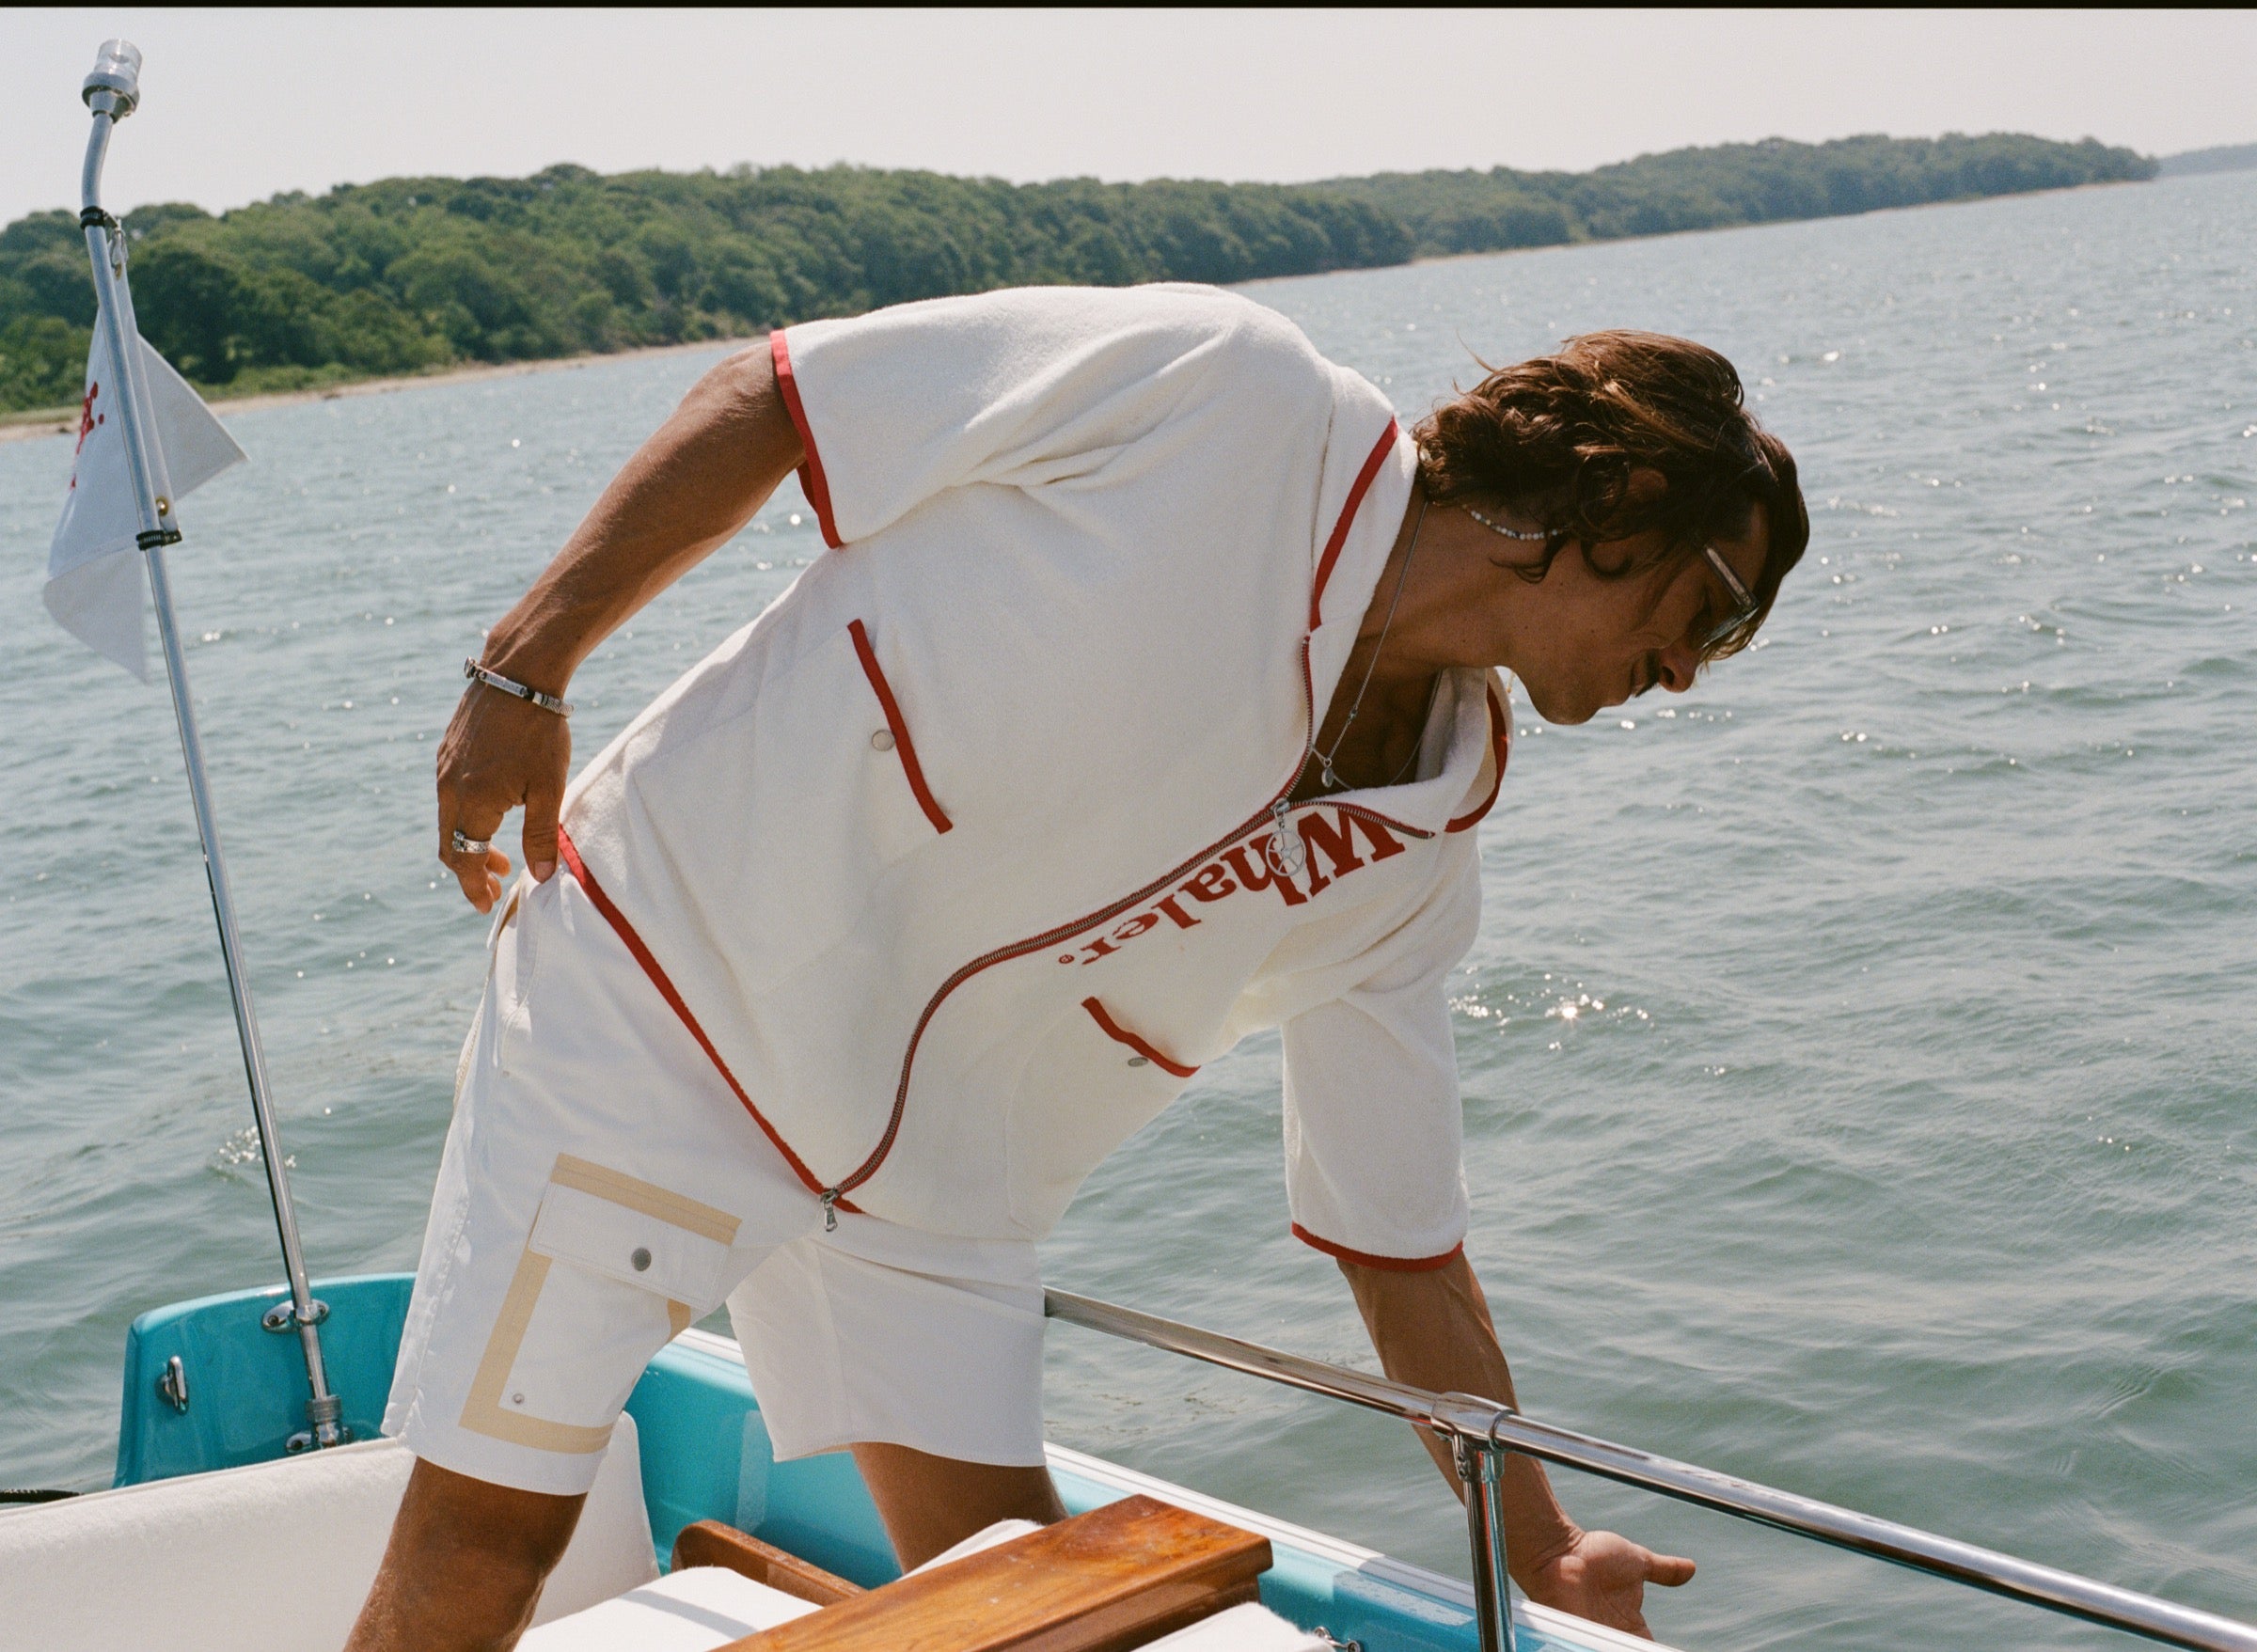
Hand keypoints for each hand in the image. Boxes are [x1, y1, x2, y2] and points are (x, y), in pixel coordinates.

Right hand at [435, 675, 572, 912]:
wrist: (518, 672)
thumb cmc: (540, 730)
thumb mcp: (548, 788)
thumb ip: (541, 836)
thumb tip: (540, 878)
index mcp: (472, 802)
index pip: (464, 858)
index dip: (473, 886)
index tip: (487, 905)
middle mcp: (449, 787)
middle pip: (450, 843)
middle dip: (471, 869)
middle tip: (496, 884)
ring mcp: (444, 766)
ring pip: (449, 818)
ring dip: (471, 841)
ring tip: (501, 854)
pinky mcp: (448, 749)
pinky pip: (450, 794)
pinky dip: (466, 815)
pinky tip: (494, 810)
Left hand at [1519, 1527, 1694, 1640]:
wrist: (1561, 1550)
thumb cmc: (1595, 1554)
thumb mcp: (1639, 1562)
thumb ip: (1664, 1570)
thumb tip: (1691, 1568)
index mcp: (1630, 1626)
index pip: (1648, 1649)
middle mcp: (1613, 1636)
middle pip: (1631, 1651)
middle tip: (1648, 1651)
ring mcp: (1595, 1639)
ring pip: (1612, 1651)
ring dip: (1621, 1649)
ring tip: (1628, 1649)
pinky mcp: (1580, 1638)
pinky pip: (1593, 1649)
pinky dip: (1599, 1649)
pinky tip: (1613, 1647)